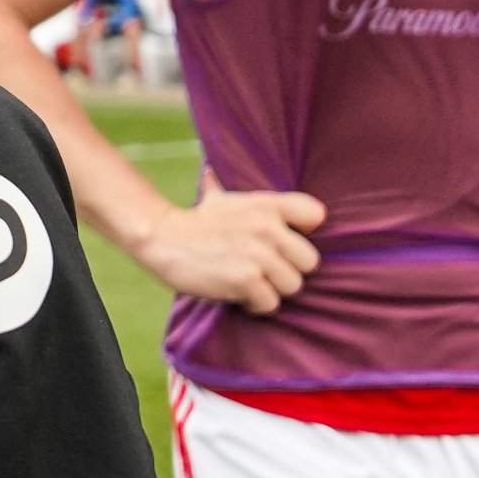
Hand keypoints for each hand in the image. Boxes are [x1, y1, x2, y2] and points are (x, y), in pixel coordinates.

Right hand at [133, 184, 325, 312]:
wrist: (162, 239)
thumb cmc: (194, 223)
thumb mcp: (219, 199)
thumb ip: (228, 187)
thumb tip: (210, 172)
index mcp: (267, 205)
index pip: (315, 214)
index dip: (305, 233)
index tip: (286, 243)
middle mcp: (268, 227)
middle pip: (309, 262)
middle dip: (288, 271)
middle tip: (264, 271)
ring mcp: (259, 254)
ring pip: (292, 286)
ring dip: (272, 291)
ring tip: (250, 284)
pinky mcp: (247, 279)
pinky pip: (270, 303)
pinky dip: (255, 305)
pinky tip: (239, 295)